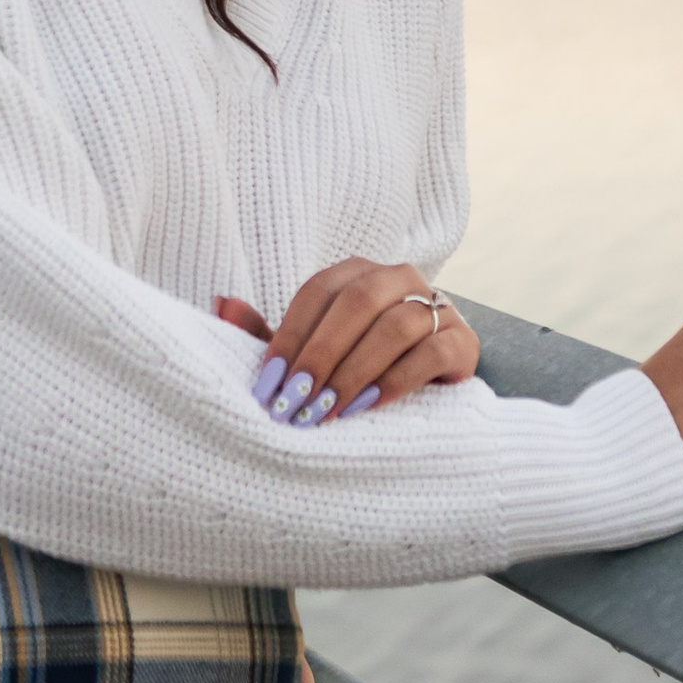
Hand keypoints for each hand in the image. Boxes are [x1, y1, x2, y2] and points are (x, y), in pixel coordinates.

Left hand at [215, 262, 481, 427]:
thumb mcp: (310, 353)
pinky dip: (396, 380)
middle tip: (295, 400)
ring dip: (355, 370)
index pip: (317, 292)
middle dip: (320, 354)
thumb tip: (219, 303)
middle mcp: (398, 279)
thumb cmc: (357, 367)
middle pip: (356, 302)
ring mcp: (437, 306)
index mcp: (356, 273)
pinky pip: (432, 352)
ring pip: (395, 325)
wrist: (428, 392)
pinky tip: (368, 407)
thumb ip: (267, 333)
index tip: (268, 382)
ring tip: (327, 410)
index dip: (290, 335)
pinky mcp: (463, 341)